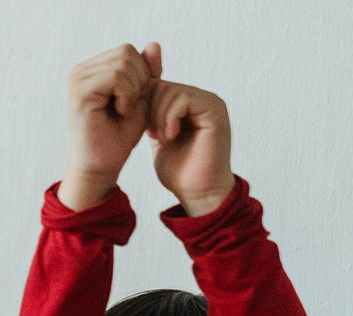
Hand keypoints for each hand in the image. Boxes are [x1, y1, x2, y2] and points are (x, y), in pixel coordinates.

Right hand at [62, 42, 162, 209]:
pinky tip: (120, 111)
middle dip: (140, 80)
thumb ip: (148, 71)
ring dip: (134, 90)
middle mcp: (80, 70)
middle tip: (131, 106)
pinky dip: (127, 95)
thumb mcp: (142, 96)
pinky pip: (116, 77)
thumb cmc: (120, 134)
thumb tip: (154, 44)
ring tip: (124, 110)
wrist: (104, 163)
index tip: (136, 100)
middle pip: (127, 53)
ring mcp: (77, 79)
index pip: (129, 51)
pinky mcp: (79, 91)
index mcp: (92, 69)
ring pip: (123, 63)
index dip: (143, 74)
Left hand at [147, 80, 233, 216]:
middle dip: (149, 110)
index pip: (157, 85)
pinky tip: (171, 137)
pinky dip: (169, 118)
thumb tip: (137, 93)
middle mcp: (203, 99)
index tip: (146, 129)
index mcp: (190, 103)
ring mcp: (211, 103)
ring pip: (170, 90)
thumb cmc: (179, 170)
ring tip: (164, 139)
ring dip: (158, 117)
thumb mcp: (158, 135)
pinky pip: (183, 99)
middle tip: (154, 135)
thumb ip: (153, 114)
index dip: (143, 105)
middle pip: (161, 85)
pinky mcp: (215, 111)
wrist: (198, 193)